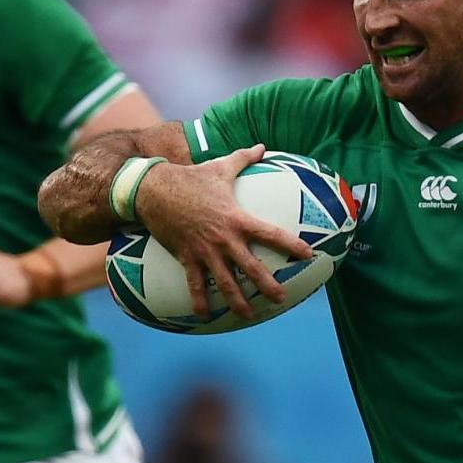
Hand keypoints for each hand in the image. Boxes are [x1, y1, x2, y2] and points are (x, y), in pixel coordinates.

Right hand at [136, 144, 313, 318]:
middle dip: (268, 285)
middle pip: (252, 268)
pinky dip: (200, 301)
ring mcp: (205, 251)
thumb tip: (261, 146)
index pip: (271, 234)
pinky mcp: (186, 257)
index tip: (309, 255)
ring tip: (249, 316)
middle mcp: (224, 239)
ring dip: (238, 301)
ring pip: (226, 282)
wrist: (152, 189)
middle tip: (281, 298)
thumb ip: (243, 158)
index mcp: (237, 218)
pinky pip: (195, 284)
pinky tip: (205, 316)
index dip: (292, 245)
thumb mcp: (219, 167)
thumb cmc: (189, 178)